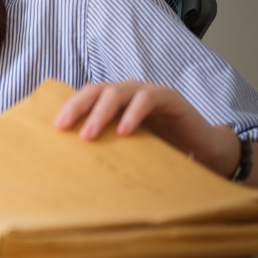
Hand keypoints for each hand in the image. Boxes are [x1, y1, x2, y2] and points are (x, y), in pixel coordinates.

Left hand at [54, 81, 240, 176]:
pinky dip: (133, 114)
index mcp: (113, 102)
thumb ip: (105, 147)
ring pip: (117, 92)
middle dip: (77, 107)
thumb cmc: (160, 150)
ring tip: (89, 134)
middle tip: (64, 128)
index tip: (54, 128)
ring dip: (101, 112)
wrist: (203, 151)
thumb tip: (70, 167)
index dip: (69, 109)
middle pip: (95, 90)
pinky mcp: (168, 97)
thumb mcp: (126, 148)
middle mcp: (127, 92)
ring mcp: (147, 92)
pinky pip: (147, 99)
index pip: (85, 97)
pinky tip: (124, 131)